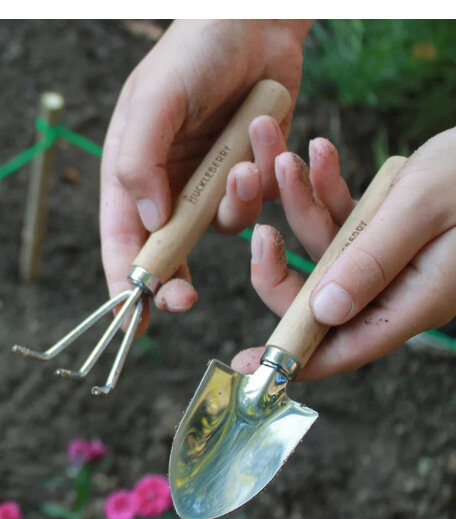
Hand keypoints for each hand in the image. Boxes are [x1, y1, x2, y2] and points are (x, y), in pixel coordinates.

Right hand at [100, 19, 310, 330]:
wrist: (256, 23)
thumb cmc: (195, 53)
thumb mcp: (155, 100)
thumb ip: (141, 161)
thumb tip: (152, 222)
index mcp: (135, 170)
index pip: (123, 239)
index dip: (124, 284)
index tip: (132, 322)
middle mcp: (172, 183)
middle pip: (169, 251)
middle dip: (175, 279)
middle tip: (186, 300)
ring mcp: (212, 181)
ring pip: (222, 225)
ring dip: (236, 203)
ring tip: (245, 159)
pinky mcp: (251, 173)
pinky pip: (259, 200)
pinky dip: (266, 178)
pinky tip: (267, 132)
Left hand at [232, 126, 455, 379]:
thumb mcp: (422, 210)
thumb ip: (373, 260)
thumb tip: (324, 311)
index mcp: (411, 301)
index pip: (345, 348)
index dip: (295, 358)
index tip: (248, 366)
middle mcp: (395, 288)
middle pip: (318, 300)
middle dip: (281, 265)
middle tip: (259, 231)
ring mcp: (389, 259)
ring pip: (324, 250)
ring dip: (302, 206)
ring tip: (288, 159)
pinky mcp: (386, 229)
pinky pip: (343, 218)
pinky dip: (327, 189)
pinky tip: (320, 152)